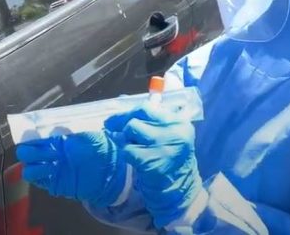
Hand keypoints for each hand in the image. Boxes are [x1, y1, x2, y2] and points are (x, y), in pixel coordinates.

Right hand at [16, 132, 127, 206]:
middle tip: (46, 149)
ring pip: (27, 166)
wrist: (113, 171)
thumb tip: (58, 127)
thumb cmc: (102, 149)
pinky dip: (38, 174)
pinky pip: (36, 180)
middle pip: (25, 152)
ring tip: (53, 161)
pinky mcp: (54, 183)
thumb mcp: (88, 134)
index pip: (33, 136)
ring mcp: (51, 169)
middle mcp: (50, 153)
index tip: (35, 134)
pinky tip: (52, 169)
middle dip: (30, 149)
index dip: (30, 135)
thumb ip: (73, 131)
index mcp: (56, 139)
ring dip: (34, 162)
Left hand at [105, 105, 202, 228]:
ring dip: (125, 137)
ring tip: (128, 145)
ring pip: (131, 129)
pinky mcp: (152, 161)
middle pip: (138, 114)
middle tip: (110, 125)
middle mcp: (174, 131)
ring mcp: (163, 146)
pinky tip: (130, 157)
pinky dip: (125, 152)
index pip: (149, 106)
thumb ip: (151, 118)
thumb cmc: (170, 159)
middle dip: (121, 119)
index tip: (120, 115)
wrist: (179, 190)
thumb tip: (123, 99)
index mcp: (179, 122)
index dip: (131, 110)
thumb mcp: (168, 135)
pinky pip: (128, 149)